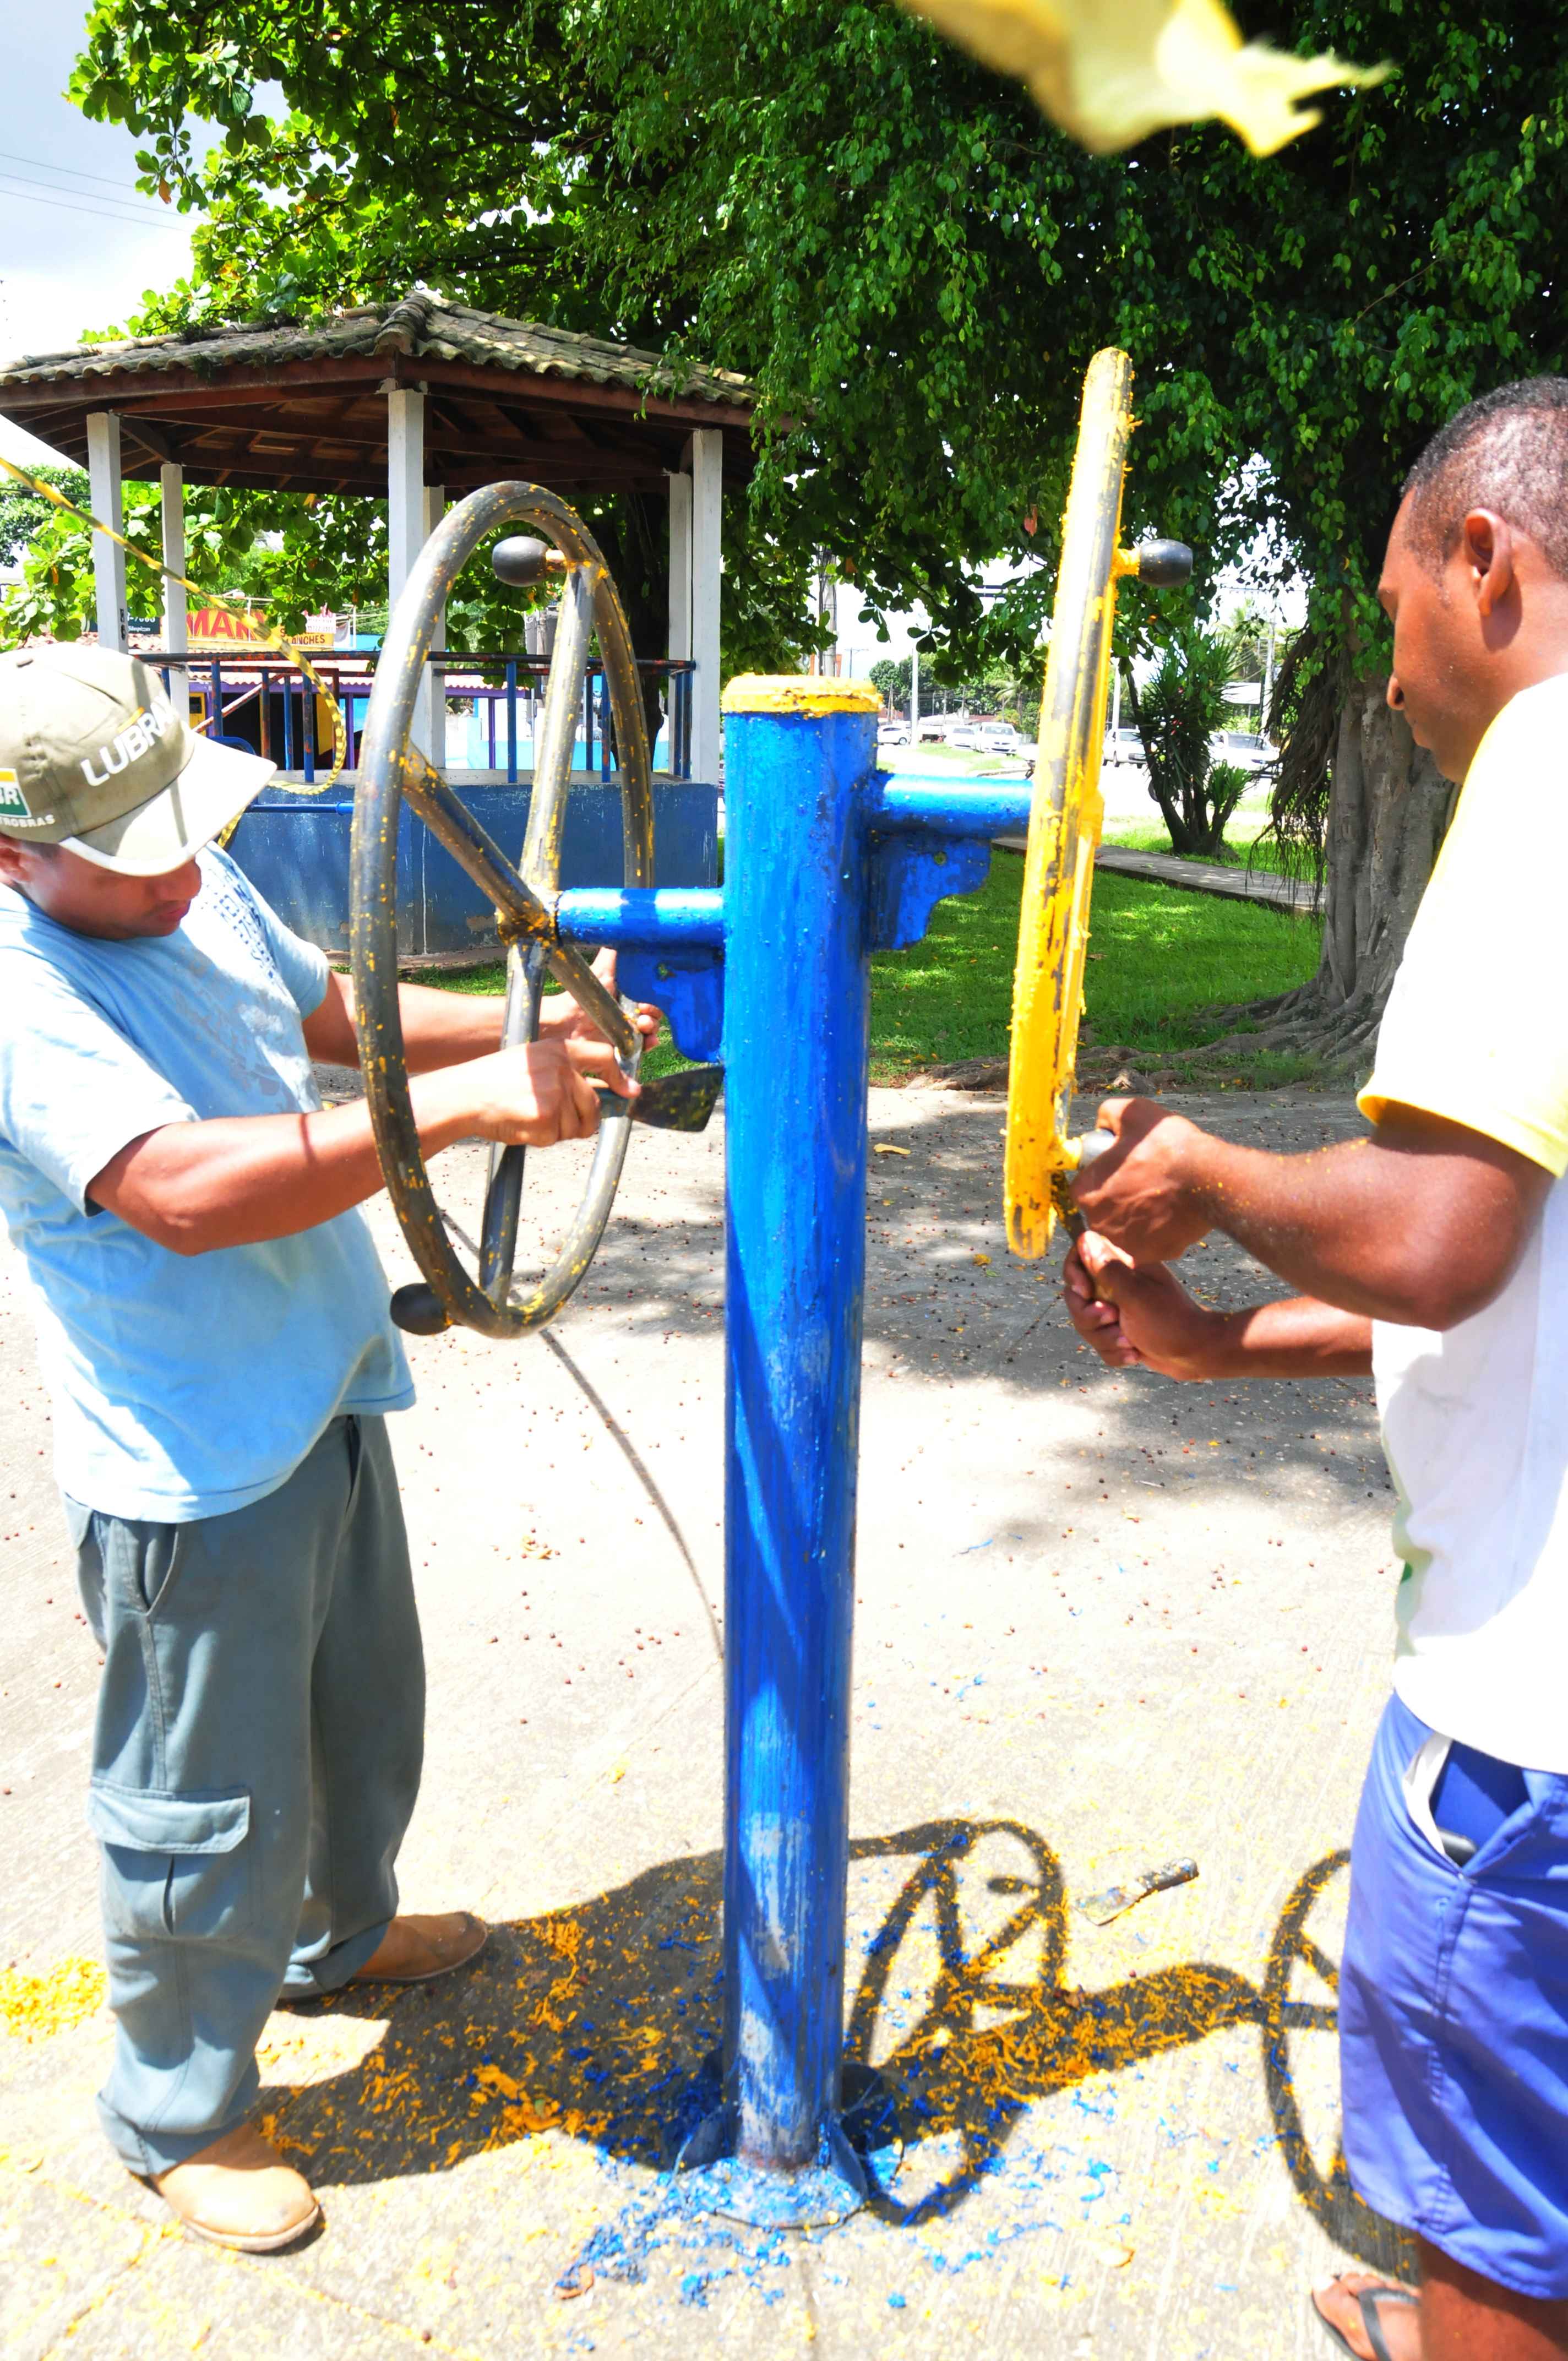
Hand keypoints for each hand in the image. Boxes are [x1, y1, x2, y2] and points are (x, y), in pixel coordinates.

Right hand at [461, 1037, 633, 1146]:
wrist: (463, 1095)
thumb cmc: (493, 1080)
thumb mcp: (531, 1060)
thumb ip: (563, 1068)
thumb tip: (601, 1091)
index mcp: (558, 1050)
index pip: (603, 1057)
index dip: (619, 1077)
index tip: (630, 1091)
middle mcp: (561, 1069)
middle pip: (593, 1103)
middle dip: (582, 1119)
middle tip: (554, 1120)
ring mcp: (555, 1094)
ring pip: (576, 1126)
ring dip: (557, 1130)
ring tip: (529, 1116)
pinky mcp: (546, 1119)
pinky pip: (555, 1139)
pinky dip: (540, 1139)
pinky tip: (521, 1125)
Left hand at [541, 949, 661, 1055]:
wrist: (567, 1022)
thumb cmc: (584, 994)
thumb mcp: (603, 968)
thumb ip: (615, 952)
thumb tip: (628, 926)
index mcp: (628, 993)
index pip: (653, 995)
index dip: (656, 997)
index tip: (649, 998)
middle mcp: (630, 1011)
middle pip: (655, 1013)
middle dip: (655, 1013)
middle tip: (643, 1013)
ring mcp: (627, 1030)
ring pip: (652, 1030)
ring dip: (653, 1028)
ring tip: (642, 1026)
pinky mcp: (623, 1047)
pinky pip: (643, 1047)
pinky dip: (649, 1044)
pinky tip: (646, 1041)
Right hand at [1063, 1231, 1227, 1379]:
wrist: (1198, 1354)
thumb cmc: (1171, 1321)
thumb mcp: (1137, 1295)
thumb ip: (1109, 1269)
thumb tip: (1086, 1239)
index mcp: (1122, 1268)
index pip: (1081, 1257)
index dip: (1074, 1274)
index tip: (1084, 1292)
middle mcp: (1116, 1287)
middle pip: (1077, 1298)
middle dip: (1089, 1317)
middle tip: (1112, 1319)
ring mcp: (1118, 1311)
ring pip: (1087, 1324)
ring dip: (1105, 1339)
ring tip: (1129, 1343)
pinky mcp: (1120, 1333)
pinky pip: (1100, 1344)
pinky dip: (1114, 1353)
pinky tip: (1134, 1354)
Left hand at [1070, 1097, 1213, 1262]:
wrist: (1208, 1177)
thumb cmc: (1168, 1146)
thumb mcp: (1131, 1112)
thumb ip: (1107, 1116)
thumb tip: (1102, 1126)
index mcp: (1087, 1192)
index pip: (1084, 1186)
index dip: (1102, 1175)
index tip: (1121, 1168)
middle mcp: (1099, 1223)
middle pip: (1102, 1210)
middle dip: (1117, 1197)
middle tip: (1143, 1180)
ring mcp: (1126, 1242)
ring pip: (1125, 1227)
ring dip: (1136, 1215)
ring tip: (1159, 1195)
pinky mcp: (1152, 1254)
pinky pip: (1148, 1241)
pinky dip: (1157, 1230)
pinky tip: (1171, 1212)